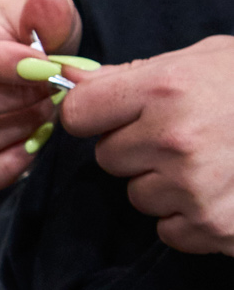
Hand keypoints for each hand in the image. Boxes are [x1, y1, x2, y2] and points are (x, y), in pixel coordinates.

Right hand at [0, 0, 83, 196]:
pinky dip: (3, 169)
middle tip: (50, 91)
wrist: (22, 62)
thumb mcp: (36, 6)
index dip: (2, 65)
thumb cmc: (21, 29)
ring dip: (14, 130)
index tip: (47, 69)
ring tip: (44, 111)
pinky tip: (29, 147)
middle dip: (12, 101)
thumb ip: (47, 6)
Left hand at [60, 36, 233, 251]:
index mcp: (165, 88)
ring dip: (164, 184)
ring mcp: (194, 188)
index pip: (79, 113)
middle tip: (184, 134)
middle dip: (136, 148)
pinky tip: (224, 189)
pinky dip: (190, 217)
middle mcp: (174, 139)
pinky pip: (169, 230)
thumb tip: (70, 79)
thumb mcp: (203, 59)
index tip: (113, 114)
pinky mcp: (214, 227)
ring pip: (138, 196)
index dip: (95, 114)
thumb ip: (136, 73)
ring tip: (213, 160)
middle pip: (107, 157)